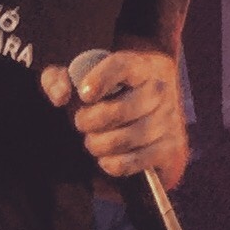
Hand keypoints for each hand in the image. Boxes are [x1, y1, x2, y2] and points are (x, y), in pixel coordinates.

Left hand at [40, 46, 189, 186]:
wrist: (150, 110)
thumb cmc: (108, 91)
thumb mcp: (81, 78)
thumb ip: (59, 79)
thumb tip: (60, 96)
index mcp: (140, 65)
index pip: (122, 66)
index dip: (101, 79)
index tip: (83, 95)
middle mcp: (159, 90)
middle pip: (119, 110)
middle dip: (89, 121)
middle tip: (81, 122)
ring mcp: (168, 119)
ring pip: (124, 139)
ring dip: (98, 144)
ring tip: (93, 140)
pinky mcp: (171, 147)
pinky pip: (135, 162)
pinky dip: (113, 164)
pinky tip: (106, 158)